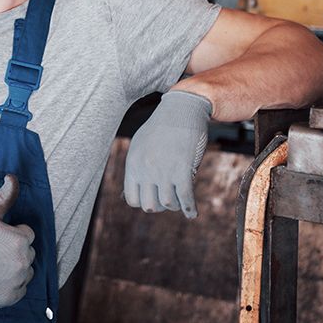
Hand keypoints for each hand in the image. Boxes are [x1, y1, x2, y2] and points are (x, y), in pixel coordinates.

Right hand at [0, 174, 34, 307]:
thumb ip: (5, 195)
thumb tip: (13, 177)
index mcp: (21, 240)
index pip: (26, 234)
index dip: (11, 234)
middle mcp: (23, 261)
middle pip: (27, 253)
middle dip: (14, 251)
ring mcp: (17, 281)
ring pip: (25, 272)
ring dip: (15, 269)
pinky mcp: (10, 297)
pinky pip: (19, 290)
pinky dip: (11, 286)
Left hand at [123, 90, 210, 217]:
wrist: (182, 108)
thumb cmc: (162, 127)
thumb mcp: (140, 145)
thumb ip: (136, 168)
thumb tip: (130, 194)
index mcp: (133, 163)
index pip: (131, 199)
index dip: (144, 202)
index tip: (154, 197)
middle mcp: (145, 169)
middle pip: (149, 206)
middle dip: (160, 206)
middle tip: (169, 199)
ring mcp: (163, 170)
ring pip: (168, 204)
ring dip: (176, 205)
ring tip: (180, 201)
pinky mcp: (182, 169)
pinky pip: (185, 198)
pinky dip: (190, 209)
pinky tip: (192, 213)